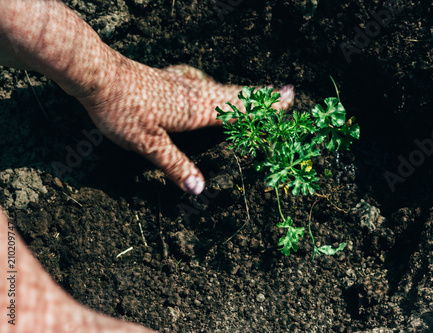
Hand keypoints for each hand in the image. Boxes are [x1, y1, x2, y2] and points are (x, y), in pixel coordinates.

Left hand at [77, 61, 293, 194]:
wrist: (98, 75)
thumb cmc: (122, 110)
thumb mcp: (148, 145)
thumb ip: (176, 166)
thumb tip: (200, 189)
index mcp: (195, 110)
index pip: (238, 111)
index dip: (263, 109)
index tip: (289, 101)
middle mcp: (194, 93)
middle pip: (236, 95)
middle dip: (263, 96)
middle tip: (287, 92)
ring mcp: (181, 82)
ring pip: (221, 87)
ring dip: (243, 91)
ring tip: (258, 92)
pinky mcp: (168, 77)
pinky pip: (202, 81)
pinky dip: (216, 84)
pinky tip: (208, 82)